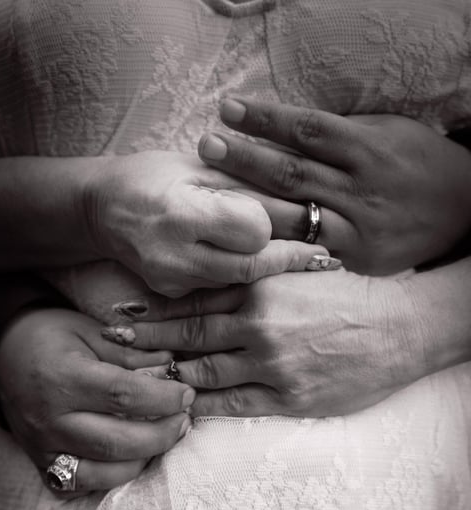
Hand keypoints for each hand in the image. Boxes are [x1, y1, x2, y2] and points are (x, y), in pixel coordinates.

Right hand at [0, 308, 194, 493]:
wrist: (4, 353)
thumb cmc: (50, 337)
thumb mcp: (91, 331)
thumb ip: (132, 354)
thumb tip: (172, 367)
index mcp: (62, 377)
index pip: (123, 396)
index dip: (163, 399)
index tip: (186, 394)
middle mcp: (50, 418)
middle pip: (117, 442)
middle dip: (162, 435)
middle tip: (184, 420)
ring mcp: (43, 446)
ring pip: (103, 472)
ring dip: (144, 460)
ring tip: (164, 438)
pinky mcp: (41, 464)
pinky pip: (81, 486)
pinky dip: (113, 477)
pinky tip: (133, 456)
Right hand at [81, 151, 323, 296]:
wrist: (102, 210)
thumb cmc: (153, 175)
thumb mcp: (200, 167)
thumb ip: (249, 186)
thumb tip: (305, 204)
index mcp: (180, 212)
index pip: (253, 231)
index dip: (282, 225)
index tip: (309, 218)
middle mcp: (172, 255)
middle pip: (251, 267)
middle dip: (289, 258)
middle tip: (322, 252)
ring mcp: (170, 281)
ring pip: (239, 282)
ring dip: (268, 268)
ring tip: (298, 253)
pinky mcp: (172, 294)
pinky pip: (220, 288)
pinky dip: (242, 275)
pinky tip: (254, 261)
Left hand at [100, 270, 426, 416]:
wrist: (399, 329)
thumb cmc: (351, 297)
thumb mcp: (302, 273)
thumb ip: (259, 278)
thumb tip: (219, 281)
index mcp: (260, 290)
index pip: (194, 301)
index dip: (156, 310)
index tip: (124, 315)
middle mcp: (258, 325)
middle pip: (188, 336)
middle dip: (147, 342)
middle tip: (113, 345)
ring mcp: (271, 364)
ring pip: (203, 372)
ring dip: (167, 376)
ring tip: (136, 380)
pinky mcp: (288, 397)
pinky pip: (232, 405)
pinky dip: (202, 406)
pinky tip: (180, 408)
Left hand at [198, 99, 470, 274]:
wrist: (462, 211)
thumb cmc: (418, 165)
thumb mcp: (387, 133)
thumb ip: (341, 133)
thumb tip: (288, 126)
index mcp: (366, 148)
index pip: (308, 129)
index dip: (266, 119)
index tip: (228, 109)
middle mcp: (360, 187)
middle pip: (293, 171)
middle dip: (245, 159)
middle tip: (207, 147)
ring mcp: (357, 226)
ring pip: (296, 216)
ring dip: (251, 205)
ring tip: (213, 196)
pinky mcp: (356, 257)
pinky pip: (310, 251)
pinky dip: (278, 246)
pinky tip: (245, 242)